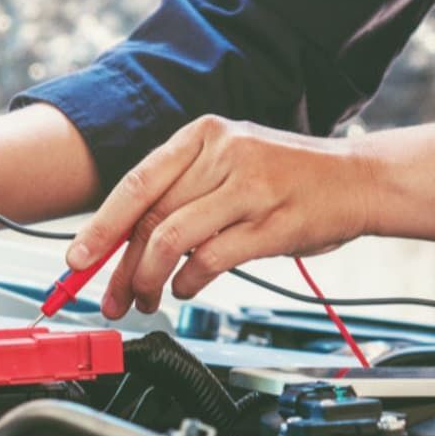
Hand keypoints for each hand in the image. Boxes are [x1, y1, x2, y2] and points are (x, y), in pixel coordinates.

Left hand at [65, 115, 373, 318]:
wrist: (358, 179)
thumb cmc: (286, 178)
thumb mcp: (228, 165)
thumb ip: (180, 193)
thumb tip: (119, 241)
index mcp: (202, 136)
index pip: (136, 184)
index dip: (100, 227)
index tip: (76, 260)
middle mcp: (223, 154)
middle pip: (150, 218)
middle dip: (120, 267)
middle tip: (110, 299)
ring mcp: (249, 188)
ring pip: (172, 240)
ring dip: (149, 279)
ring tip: (146, 299)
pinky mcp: (271, 224)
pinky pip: (210, 259)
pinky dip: (188, 282)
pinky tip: (185, 288)